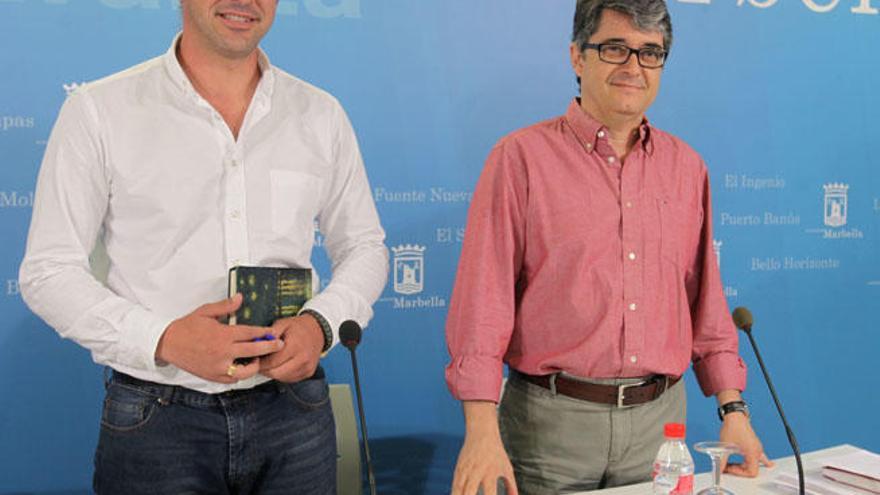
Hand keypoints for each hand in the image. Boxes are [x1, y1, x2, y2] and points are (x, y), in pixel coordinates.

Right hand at [156, 293, 283, 383]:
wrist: (167, 343)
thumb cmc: (187, 326)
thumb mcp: (206, 311)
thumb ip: (226, 306)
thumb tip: (241, 297)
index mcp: (223, 335)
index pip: (251, 334)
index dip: (265, 333)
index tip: (273, 332)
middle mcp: (223, 352)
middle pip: (254, 352)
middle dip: (270, 348)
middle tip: (279, 345)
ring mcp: (218, 367)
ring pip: (246, 371)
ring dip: (255, 365)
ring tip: (259, 358)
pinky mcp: (213, 376)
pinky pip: (233, 379)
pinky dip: (240, 374)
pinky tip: (243, 366)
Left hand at [258, 314, 324, 382]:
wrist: (318, 330)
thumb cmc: (299, 327)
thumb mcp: (282, 324)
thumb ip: (270, 334)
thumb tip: (257, 343)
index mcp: (295, 346)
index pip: (272, 362)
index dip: (260, 362)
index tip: (255, 359)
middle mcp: (302, 359)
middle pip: (276, 373)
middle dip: (265, 369)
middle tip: (260, 363)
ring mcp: (306, 367)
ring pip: (282, 378)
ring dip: (273, 372)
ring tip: (271, 363)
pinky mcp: (308, 373)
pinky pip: (290, 379)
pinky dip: (282, 374)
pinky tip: (281, 365)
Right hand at [452, 402, 517, 494]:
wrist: (481, 432)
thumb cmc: (496, 452)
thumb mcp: (507, 468)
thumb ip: (511, 487)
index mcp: (490, 472)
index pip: (489, 494)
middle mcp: (476, 472)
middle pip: (468, 494)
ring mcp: (465, 470)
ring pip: (458, 491)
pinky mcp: (458, 469)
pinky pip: (454, 486)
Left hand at [719, 413, 773, 476]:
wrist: (735, 416)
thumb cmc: (733, 427)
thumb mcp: (724, 447)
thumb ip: (722, 461)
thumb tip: (719, 470)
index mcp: (753, 453)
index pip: (752, 472)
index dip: (740, 473)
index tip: (730, 468)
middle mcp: (757, 451)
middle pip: (752, 469)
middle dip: (739, 470)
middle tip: (727, 466)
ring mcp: (757, 448)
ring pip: (754, 463)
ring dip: (743, 466)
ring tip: (732, 465)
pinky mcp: (754, 445)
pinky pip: (761, 456)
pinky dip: (763, 461)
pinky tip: (768, 465)